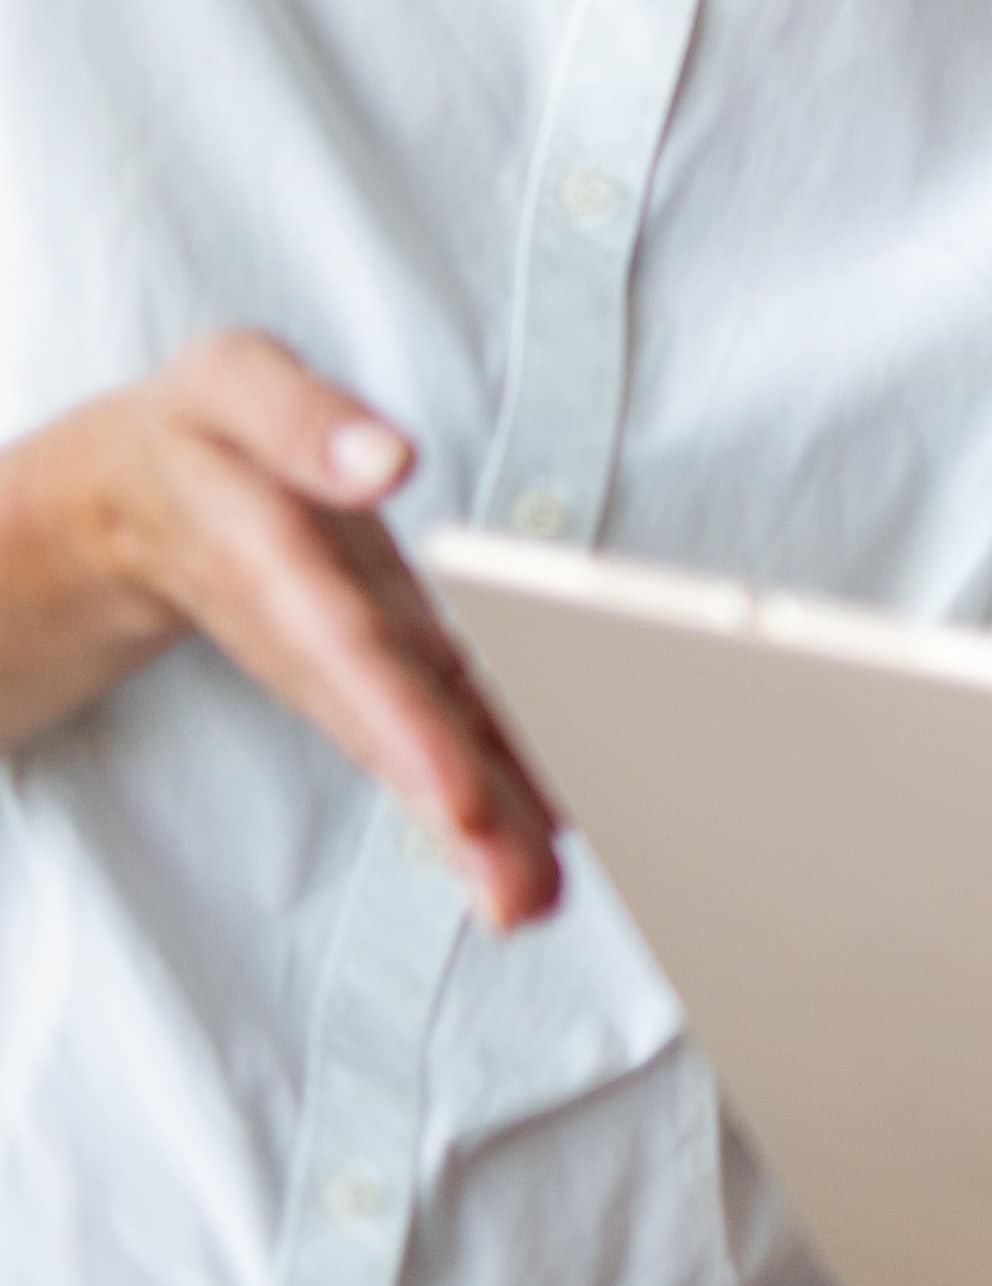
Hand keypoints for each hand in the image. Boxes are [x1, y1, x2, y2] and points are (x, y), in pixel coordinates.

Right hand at [0, 335, 557, 925]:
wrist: (145, 491)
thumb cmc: (202, 432)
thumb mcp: (229, 385)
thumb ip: (302, 418)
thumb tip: (386, 455)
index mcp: (280, 564)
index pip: (347, 653)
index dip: (400, 725)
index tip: (453, 798)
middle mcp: (321, 637)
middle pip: (392, 733)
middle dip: (455, 816)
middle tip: (520, 896)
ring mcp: (353, 665)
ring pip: (421, 750)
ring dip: (482, 830)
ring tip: (538, 900)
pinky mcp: (385, 668)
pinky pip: (445, 730)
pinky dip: (501, 784)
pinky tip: (553, 839)